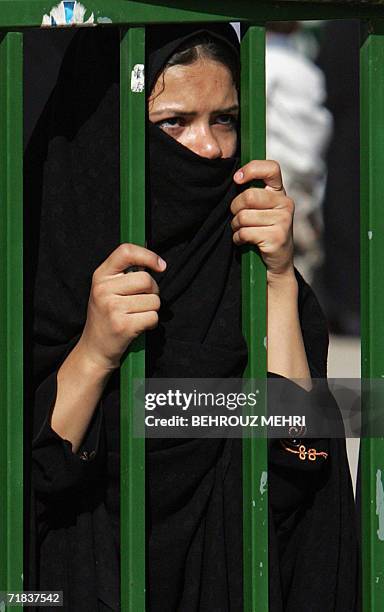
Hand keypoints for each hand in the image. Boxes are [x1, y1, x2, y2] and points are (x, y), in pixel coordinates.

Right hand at [78, 243, 165, 370]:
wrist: (94, 350)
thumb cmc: (106, 316)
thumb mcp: (106, 290)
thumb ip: (125, 274)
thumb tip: (156, 262)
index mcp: (100, 276)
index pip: (125, 251)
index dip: (147, 255)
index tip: (160, 265)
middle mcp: (103, 290)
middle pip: (146, 280)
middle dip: (153, 291)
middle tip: (143, 301)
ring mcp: (112, 308)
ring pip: (153, 300)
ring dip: (152, 309)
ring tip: (137, 315)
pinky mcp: (123, 326)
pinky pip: (153, 317)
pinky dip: (151, 323)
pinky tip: (139, 326)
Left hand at [230, 160, 294, 279]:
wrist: (276, 262)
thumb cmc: (263, 232)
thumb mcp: (262, 209)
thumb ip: (253, 194)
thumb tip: (235, 178)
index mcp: (280, 192)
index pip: (270, 168)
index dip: (251, 169)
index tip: (237, 179)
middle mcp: (285, 203)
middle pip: (249, 196)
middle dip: (235, 208)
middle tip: (237, 216)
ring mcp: (283, 221)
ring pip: (244, 216)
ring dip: (236, 226)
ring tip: (242, 231)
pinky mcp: (277, 237)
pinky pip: (245, 233)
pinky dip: (238, 238)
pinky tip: (244, 241)